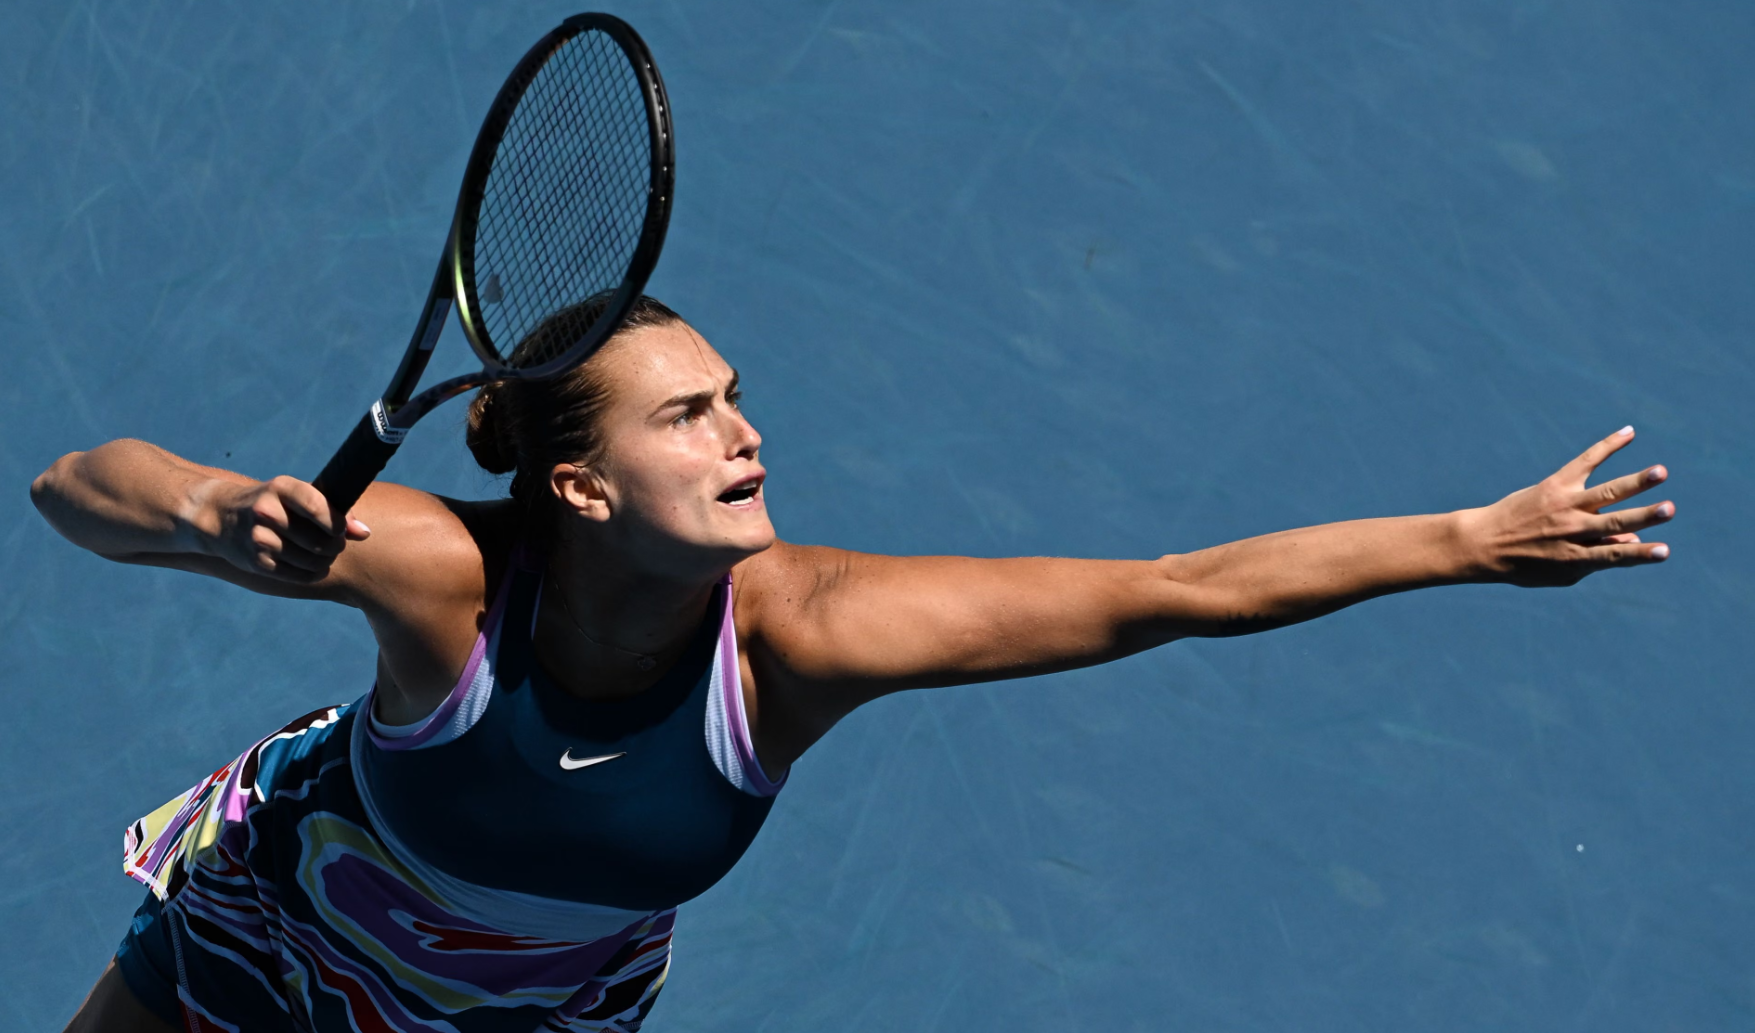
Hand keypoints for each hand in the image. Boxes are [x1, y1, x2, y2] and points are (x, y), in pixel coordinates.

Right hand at [206, 475, 370, 582]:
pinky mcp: (256, 562)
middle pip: (320, 540)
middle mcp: (267, 512)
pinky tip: (313, 566)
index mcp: (281, 488)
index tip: (343, 530)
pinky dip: (314, 573)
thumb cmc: (274, 503)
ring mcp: (259, 538)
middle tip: (335, 543)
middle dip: (336, 545)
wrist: (222, 516)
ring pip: (313, 560)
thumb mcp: (296, 495)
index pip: (317, 507)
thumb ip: (332, 509)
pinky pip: (300, 576)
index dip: (338, 523)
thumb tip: (364, 532)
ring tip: (324, 554)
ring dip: (326, 561)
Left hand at [1459, 427, 1673, 587]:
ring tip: (1661, 472)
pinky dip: (1607, 446)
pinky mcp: (1554, 484)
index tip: (1664, 551)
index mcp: (1574, 556)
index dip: (1639, 554)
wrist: (1483, 543)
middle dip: (1643, 516)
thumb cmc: (1526, 563)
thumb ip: (1597, 559)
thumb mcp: (1561, 572)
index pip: (1613, 556)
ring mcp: (1563, 504)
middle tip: (1669, 509)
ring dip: (1635, 482)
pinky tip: (1629, 432)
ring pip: (1605, 492)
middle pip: (1613, 522)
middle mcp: (1571, 530)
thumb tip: (1634, 539)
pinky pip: (1586, 461)